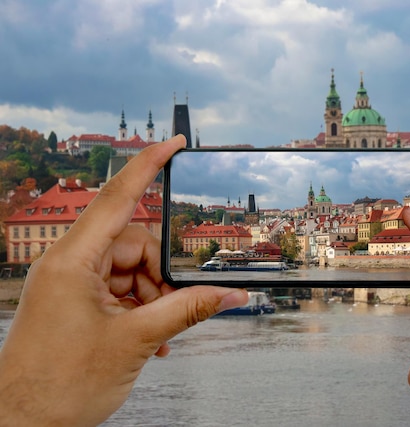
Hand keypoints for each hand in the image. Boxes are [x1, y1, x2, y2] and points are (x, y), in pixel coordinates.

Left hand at [0, 135, 247, 425]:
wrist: (22, 425)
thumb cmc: (58, 386)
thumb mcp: (136, 341)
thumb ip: (189, 310)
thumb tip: (232, 295)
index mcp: (72, 261)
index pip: (118, 198)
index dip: (148, 165)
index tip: (174, 144)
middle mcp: (69, 264)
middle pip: (135, 243)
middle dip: (162, 273)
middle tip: (175, 304)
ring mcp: (71, 284)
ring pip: (131, 269)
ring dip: (153, 297)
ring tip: (158, 333)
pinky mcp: (76, 303)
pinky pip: (121, 290)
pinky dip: (141, 309)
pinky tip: (151, 337)